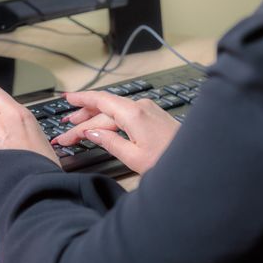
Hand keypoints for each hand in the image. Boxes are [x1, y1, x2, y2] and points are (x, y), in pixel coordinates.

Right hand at [53, 91, 179, 174]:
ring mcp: (148, 110)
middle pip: (104, 108)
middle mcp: (140, 106)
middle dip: (82, 118)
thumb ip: (109, 142)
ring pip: (113, 110)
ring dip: (94, 117)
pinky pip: (124, 113)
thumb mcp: (133, 157)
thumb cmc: (169, 161)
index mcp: (134, 114)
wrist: (197, 161)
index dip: (80, 101)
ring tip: (77, 124)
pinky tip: (101, 124)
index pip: (99, 104)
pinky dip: (109, 118)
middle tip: (65, 128)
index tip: (65, 101)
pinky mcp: (152, 116)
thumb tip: (91, 133)